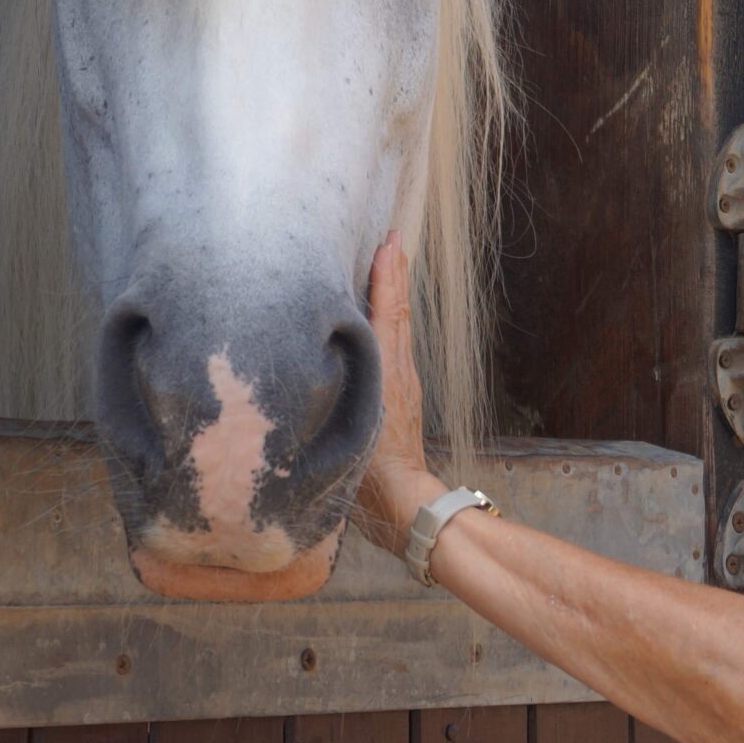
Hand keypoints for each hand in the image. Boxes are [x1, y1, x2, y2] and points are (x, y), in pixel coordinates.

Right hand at [358, 232, 446, 554]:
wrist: (401, 504)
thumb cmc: (372, 472)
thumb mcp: (356, 426)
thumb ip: (348, 390)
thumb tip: (340, 348)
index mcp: (387, 373)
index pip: (388, 313)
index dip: (388, 277)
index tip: (388, 243)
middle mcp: (398, 371)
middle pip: (398, 312)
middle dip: (395, 274)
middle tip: (392, 238)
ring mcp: (403, 384)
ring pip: (399, 327)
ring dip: (395, 293)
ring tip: (390, 263)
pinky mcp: (402, 398)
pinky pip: (396, 347)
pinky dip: (392, 320)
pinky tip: (383, 314)